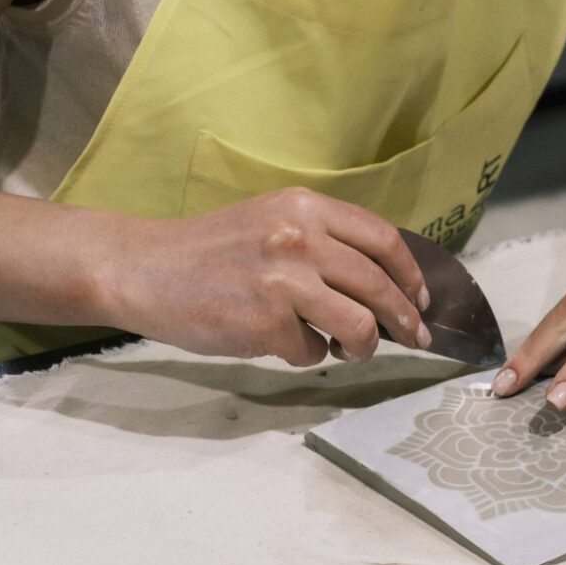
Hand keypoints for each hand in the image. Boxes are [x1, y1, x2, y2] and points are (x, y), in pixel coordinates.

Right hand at [105, 188, 431, 365]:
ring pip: (360, 326)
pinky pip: (312, 352)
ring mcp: (283, 280)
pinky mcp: (265, 322)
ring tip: (351, 350)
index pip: (383, 239)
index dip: (411, 274)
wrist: (143, 269)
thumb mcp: (271, 222)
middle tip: (414, 338)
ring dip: (365, 347)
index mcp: (305, 207)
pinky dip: (307, 357)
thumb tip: (382, 287)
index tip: (422, 299)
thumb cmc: (210, 252)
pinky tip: (288, 346)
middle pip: (379, 286)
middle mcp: (299, 237)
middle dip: (405, 319)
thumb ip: (323, 243)